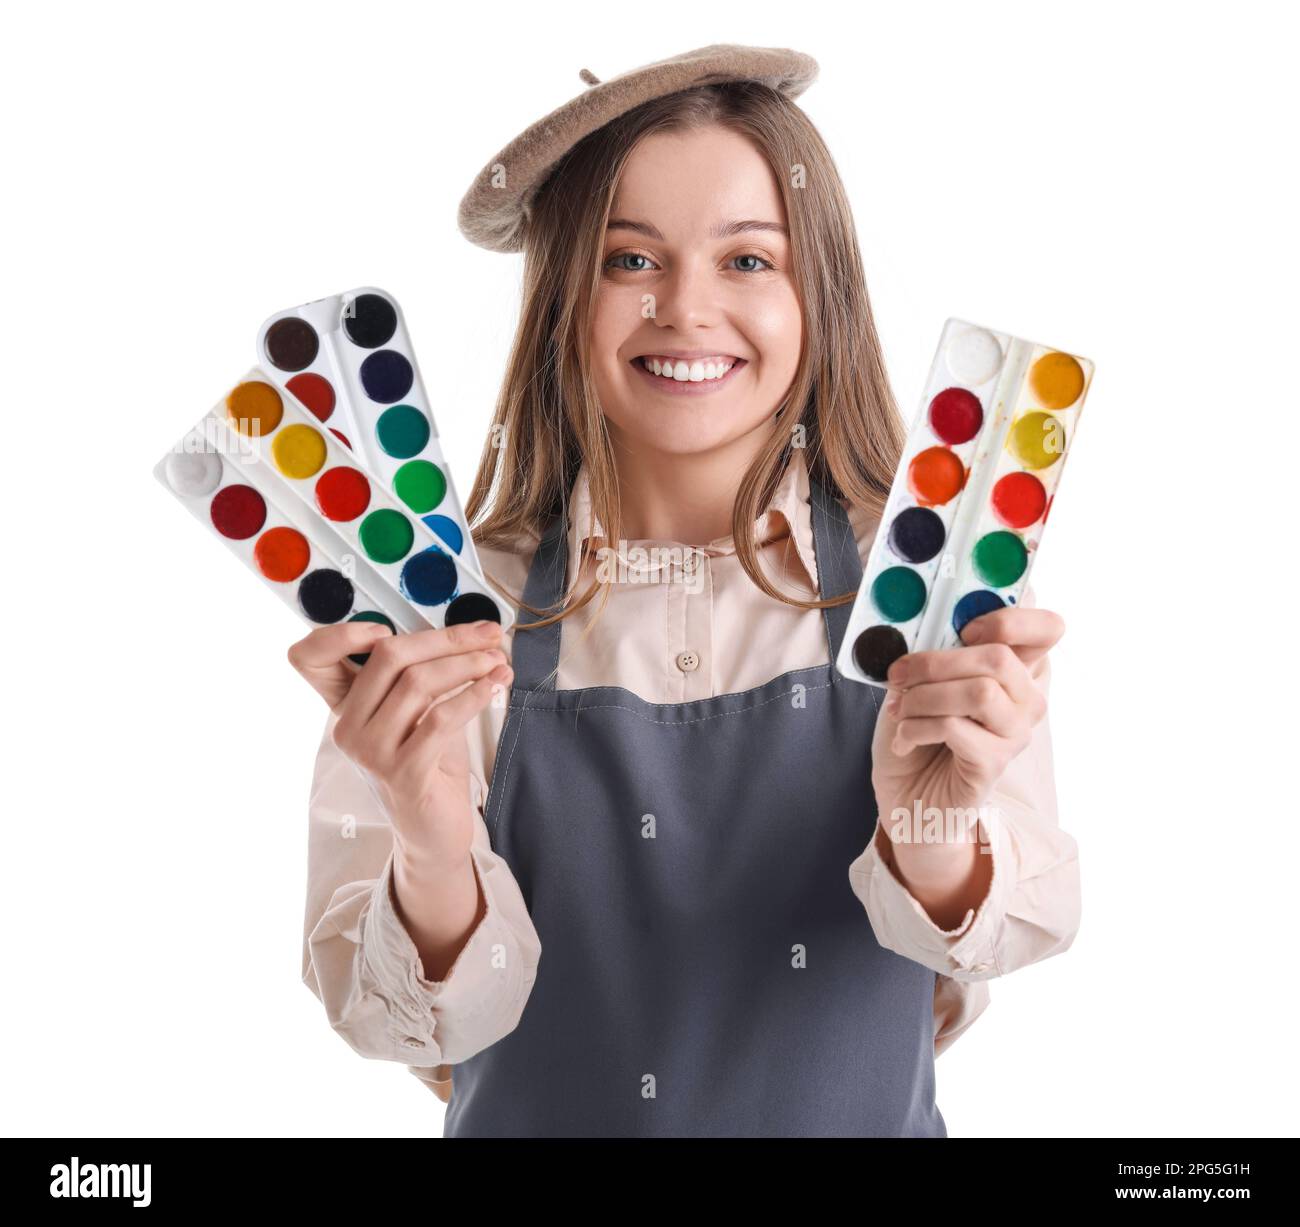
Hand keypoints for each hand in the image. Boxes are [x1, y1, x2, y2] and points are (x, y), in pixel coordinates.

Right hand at [288, 620, 512, 869]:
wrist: (434, 829)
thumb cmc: (429, 761)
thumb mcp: (417, 710)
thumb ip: (421, 672)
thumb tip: (468, 632)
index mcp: (344, 705)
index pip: (309, 658)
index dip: (339, 634)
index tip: (387, 626)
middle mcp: (348, 727)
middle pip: (389, 656)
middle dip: (445, 639)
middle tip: (489, 635)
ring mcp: (371, 751)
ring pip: (419, 682)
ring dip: (468, 665)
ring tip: (498, 661)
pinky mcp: (402, 772)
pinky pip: (441, 719)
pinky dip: (474, 695)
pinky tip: (494, 686)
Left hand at [871, 605, 1062, 821]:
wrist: (906, 794)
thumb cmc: (916, 730)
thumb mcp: (920, 678)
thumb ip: (934, 647)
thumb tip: (921, 619)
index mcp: (1015, 668)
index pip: (1048, 628)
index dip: (1011, 618)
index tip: (964, 629)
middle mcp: (1026, 699)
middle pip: (1000, 657)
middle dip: (937, 660)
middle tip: (899, 674)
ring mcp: (1015, 733)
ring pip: (979, 692)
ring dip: (923, 696)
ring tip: (900, 711)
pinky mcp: (994, 764)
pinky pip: (954, 727)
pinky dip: (915, 727)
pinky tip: (904, 740)